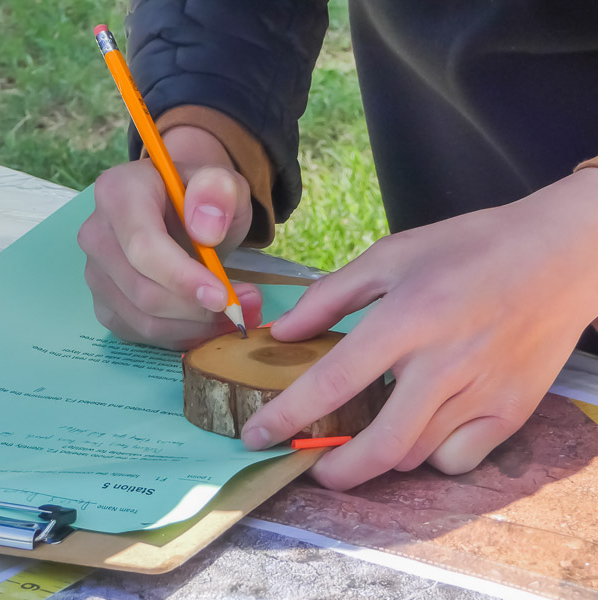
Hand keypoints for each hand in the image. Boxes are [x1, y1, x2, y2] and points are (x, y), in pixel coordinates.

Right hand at [78, 126, 261, 349]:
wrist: (185, 210)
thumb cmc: (202, 197)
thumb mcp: (223, 182)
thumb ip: (217, 191)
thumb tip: (206, 230)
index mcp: (117, 194)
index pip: (143, 247)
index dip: (183, 278)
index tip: (223, 297)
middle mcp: (97, 235)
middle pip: (144, 292)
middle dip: (199, 310)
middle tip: (246, 306)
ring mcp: (97, 274)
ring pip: (144, 321)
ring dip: (197, 328)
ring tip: (238, 314)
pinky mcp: (107, 304)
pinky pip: (143, 334)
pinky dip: (183, 335)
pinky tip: (211, 323)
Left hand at [242, 170, 597, 489]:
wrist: (558, 256)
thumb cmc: (469, 248)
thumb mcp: (393, 254)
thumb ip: (331, 295)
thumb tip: (283, 333)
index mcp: (408, 318)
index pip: (335, 380)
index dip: (288, 415)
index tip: (258, 437)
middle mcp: (444, 364)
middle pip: (380, 445)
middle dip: (334, 470)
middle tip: (310, 466)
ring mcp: (483, 394)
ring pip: (416, 455)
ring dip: (378, 458)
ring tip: (362, 439)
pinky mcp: (513, 412)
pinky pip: (459, 459)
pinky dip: (430, 456)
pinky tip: (423, 429)